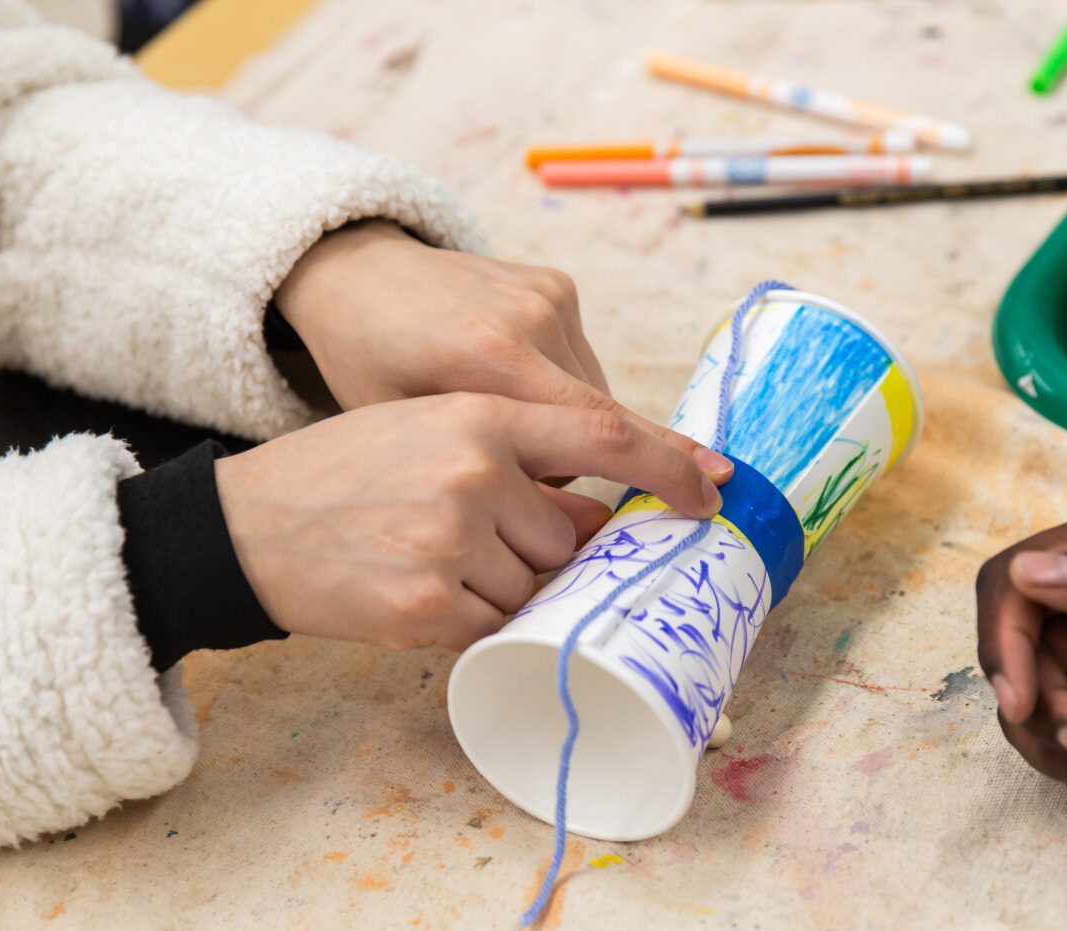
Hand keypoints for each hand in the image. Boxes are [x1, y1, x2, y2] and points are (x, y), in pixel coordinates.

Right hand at [214, 393, 725, 650]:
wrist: (246, 525)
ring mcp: (452, 539)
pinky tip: (420, 591)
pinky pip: (497, 626)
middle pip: (569, 534)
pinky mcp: (429, 604)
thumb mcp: (428, 430)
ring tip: (432, 559)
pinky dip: (474, 621)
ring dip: (504, 587)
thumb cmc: (345, 475)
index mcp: (479, 414)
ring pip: (537, 587)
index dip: (668, 467)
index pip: (602, 436)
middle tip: (471, 537)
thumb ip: (514, 456)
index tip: (712, 492)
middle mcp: (474, 470)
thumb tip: (594, 514)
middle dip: (541, 549)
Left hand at [275, 220, 708, 463]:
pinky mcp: (557, 284)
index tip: (709, 493)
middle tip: (537, 484)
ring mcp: (549, 295)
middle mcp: (531, 317)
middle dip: (578, 461)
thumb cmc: (370, 366)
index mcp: (488, 357)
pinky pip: (583, 362)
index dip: (660, 464)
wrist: (358, 275)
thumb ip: (493, 474)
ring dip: (568, 427)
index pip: (596, 425)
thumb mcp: (412, 434)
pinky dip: (561, 389)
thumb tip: (570, 519)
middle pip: (597, 419)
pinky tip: (509, 384)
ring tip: (501, 421)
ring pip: (592, 395)